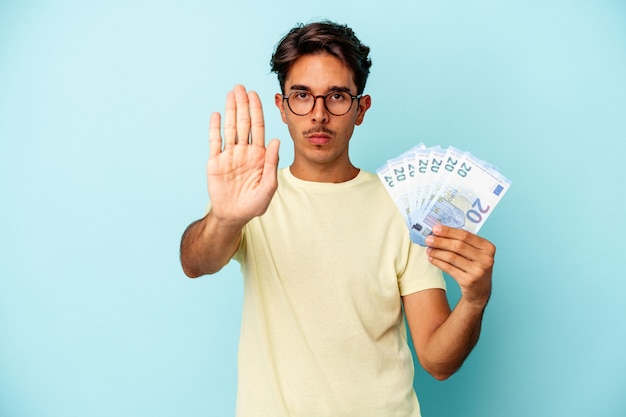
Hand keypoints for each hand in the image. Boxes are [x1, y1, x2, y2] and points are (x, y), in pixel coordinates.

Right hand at [207, 84, 279, 225]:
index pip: (258, 128)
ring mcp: (229, 155)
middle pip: (243, 123)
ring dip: (230, 110)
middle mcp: (244, 151)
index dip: (257, 111)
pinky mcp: (215, 161)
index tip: (256, 94)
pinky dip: (215, 128)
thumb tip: (276, 141)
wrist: (233, 216)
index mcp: (259, 155)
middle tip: (241, 87)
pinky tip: (216, 114)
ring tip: (231, 94)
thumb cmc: (254, 204)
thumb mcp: (268, 187)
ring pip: (230, 128)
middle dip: (243, 105)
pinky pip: (215, 141)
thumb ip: (272, 164)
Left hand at [425, 225, 494, 307]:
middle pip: (458, 246)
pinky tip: (431, 258)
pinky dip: (438, 262)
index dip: (449, 231)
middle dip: (441, 241)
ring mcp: (478, 271)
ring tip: (428, 249)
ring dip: (437, 252)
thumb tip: (439, 231)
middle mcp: (486, 259)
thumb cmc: (475, 266)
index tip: (435, 228)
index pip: (465, 235)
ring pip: (452, 257)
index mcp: (488, 247)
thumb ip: (463, 242)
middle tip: (428, 239)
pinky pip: (449, 268)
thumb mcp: (476, 253)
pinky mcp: (468, 281)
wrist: (480, 291)